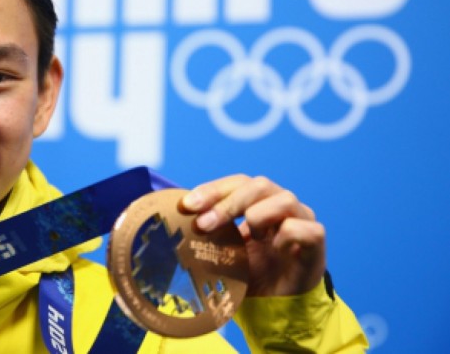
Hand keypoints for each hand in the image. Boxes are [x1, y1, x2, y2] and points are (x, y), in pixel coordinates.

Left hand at [181, 175, 325, 296]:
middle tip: (203, 225)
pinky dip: (286, 234)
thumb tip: (175, 224)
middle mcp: (281, 205)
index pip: (237, 183)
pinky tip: (274, 249)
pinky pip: (303, 228)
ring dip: (257, 214)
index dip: (212, 190)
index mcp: (258, 202)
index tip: (186, 206)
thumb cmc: (252, 275)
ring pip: (284, 199)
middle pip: (258, 185)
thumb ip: (208, 235)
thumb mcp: (224, 252)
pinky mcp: (315, 240)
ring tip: (248, 236)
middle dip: (226, 203)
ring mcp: (301, 219)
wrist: (278, 308)